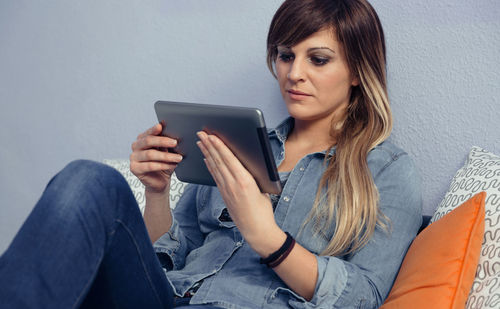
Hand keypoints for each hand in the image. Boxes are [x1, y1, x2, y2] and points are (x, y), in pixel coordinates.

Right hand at [130, 123, 182, 193]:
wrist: (160, 181)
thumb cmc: (164, 164)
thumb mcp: (167, 152)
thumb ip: (166, 144)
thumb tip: (173, 136)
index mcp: (142, 139)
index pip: (148, 133)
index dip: (154, 129)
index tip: (161, 126)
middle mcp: (136, 147)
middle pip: (148, 141)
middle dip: (163, 141)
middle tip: (175, 142)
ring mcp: (133, 157)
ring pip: (150, 154)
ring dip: (166, 156)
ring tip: (178, 158)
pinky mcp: (134, 168)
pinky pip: (150, 165)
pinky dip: (163, 165)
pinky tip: (172, 165)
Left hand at [196, 131, 284, 254]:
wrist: (256, 230)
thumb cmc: (263, 209)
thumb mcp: (262, 188)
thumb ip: (252, 174)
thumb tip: (245, 161)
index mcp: (245, 181)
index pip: (229, 159)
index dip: (219, 146)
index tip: (212, 136)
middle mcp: (233, 184)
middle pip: (218, 161)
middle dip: (209, 145)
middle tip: (201, 133)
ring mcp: (227, 190)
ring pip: (215, 167)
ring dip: (207, 153)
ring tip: (201, 142)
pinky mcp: (224, 195)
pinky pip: (215, 176)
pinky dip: (210, 166)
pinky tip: (206, 159)